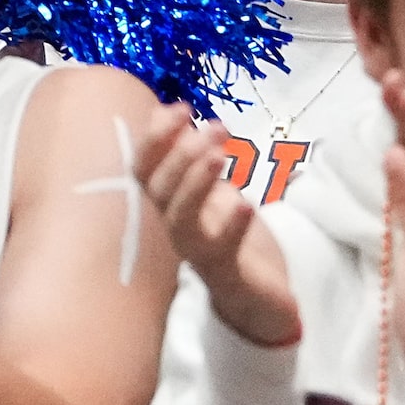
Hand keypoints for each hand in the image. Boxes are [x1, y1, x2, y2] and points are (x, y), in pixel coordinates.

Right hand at [133, 101, 298, 347]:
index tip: (180, 108)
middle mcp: (173, 227)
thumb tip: (165, 109)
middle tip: (215, 128)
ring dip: (194, 184)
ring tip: (217, 156)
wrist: (260, 296)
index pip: (144, 168)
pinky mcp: (227, 273)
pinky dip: (231, 226)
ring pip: (180, 219)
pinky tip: (245, 203)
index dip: (155, 137)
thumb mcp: (212, 187)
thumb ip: (189, 154)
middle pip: (159, 190)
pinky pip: (222, 250)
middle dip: (181, 153)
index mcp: (167, 204)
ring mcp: (197, 252)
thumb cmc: (231, 237)